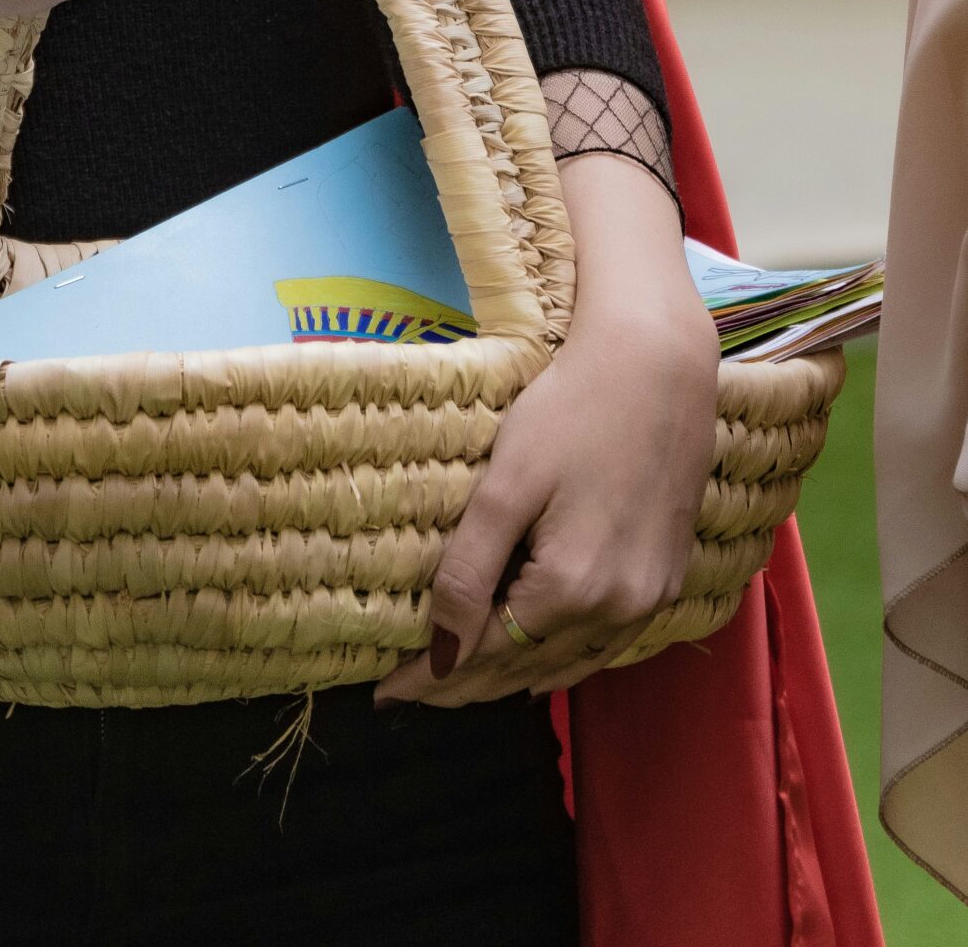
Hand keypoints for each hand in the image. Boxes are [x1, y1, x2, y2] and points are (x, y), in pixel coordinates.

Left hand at [375, 161, 720, 707]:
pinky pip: (605, 638)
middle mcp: (620, 610)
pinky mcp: (670, 575)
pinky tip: (537, 648)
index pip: (485, 654)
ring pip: (569, 660)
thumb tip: (440, 654)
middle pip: (526, 666)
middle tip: (412, 693)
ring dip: (513, 673)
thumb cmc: (572, 409)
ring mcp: (652, 597)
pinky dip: (561, 651)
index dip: (432, 675)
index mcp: (572, 590)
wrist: (661, 363)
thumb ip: (469, 573)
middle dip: (466, 683)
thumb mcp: (506, 484)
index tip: (386, 693)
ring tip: (461, 680)